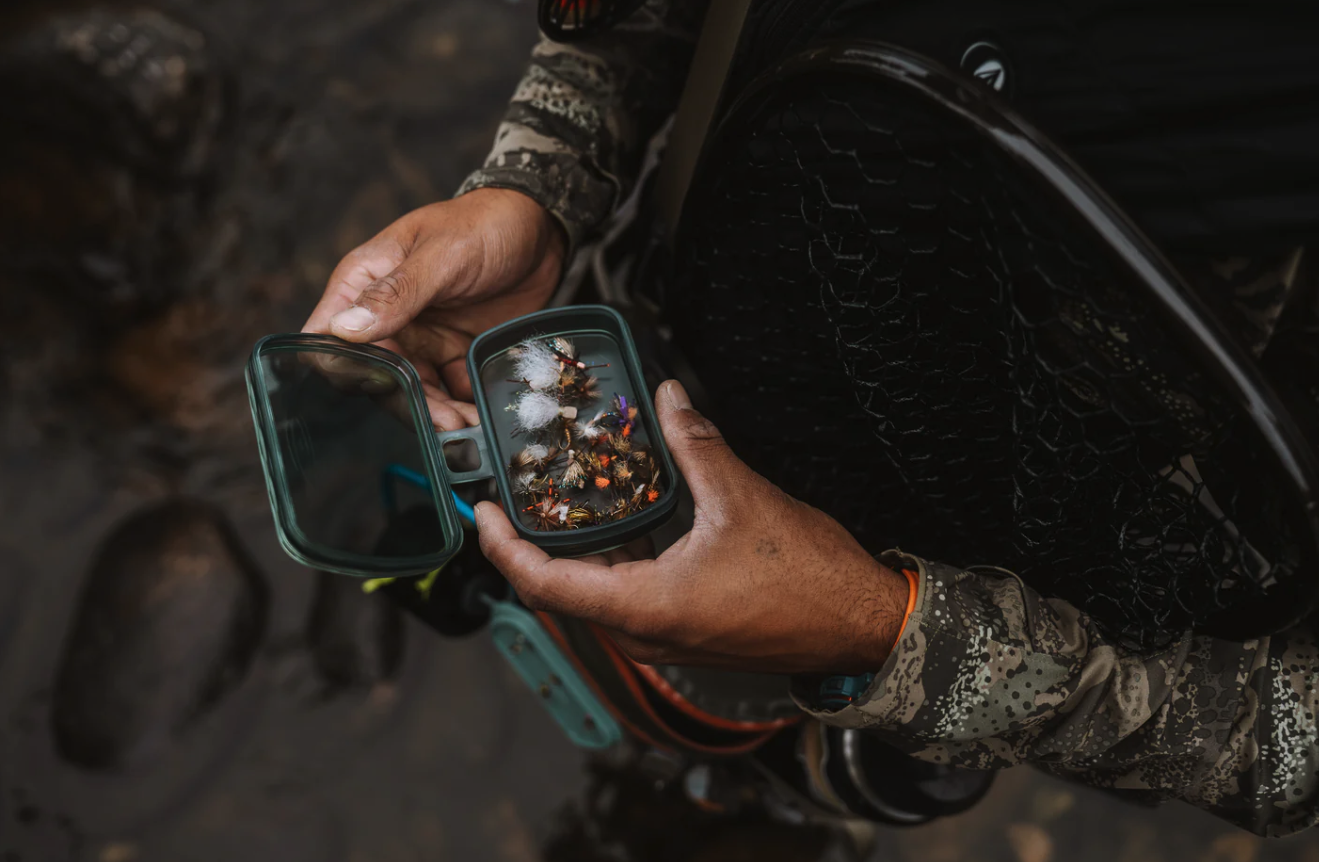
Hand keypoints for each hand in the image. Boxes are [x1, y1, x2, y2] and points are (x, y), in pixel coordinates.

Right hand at [303, 188, 565, 430]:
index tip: (380, 390)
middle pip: (376, 376)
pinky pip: (450, 390)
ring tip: (469, 429)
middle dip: (407, 403)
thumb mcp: (442, 254)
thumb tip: (343, 329)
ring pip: (415, 390)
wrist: (540, 228)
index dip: (345, 369)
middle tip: (445, 424)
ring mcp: (420, 338)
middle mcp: (386, 316)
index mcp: (363, 283)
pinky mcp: (454, 352)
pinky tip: (483, 420)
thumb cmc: (484, 225)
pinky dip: (464, 407)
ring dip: (438, 414)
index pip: (328, 337)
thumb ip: (398, 292)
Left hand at [475, 381, 910, 674]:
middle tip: (510, 496)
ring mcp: (661, 637)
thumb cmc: (807, 579)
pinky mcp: (681, 630)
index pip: (543, 584)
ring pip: (590, 597)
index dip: (503, 548)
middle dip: (528, 546)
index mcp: (645, 607)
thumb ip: (696, 445)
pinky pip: (621, 598)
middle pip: (558, 593)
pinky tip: (611, 521)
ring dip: (566, 553)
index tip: (483, 513)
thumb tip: (668, 397)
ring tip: (550, 501)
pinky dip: (605, 561)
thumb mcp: (743, 499)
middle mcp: (643, 633)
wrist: (859, 626)